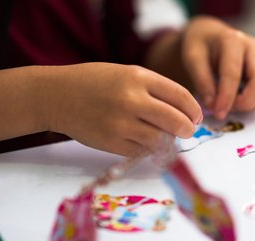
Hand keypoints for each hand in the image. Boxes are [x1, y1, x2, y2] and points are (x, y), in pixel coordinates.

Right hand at [37, 63, 201, 156]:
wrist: (57, 95)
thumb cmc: (94, 82)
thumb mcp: (126, 74)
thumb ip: (153, 90)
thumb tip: (181, 114)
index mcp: (138, 77)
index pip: (181, 96)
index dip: (194, 109)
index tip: (197, 117)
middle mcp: (132, 100)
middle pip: (176, 121)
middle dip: (188, 129)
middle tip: (187, 131)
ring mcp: (121, 124)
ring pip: (160, 140)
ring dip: (168, 141)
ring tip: (165, 136)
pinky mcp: (111, 143)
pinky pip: (141, 151)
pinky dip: (148, 148)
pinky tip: (144, 141)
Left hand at [181, 16, 254, 119]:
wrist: (209, 36)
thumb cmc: (199, 46)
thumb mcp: (192, 59)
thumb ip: (202, 82)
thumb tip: (212, 106)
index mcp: (232, 41)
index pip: (234, 73)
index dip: (227, 97)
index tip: (218, 113)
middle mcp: (253, 48)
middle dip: (243, 102)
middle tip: (222, 110)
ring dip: (248, 104)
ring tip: (226, 103)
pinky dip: (253, 102)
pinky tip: (235, 100)